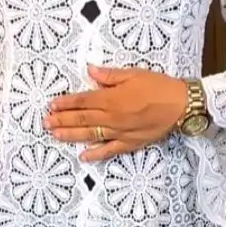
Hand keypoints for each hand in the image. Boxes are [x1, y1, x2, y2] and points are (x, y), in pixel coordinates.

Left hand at [44, 65, 186, 161]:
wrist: (181, 105)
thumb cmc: (159, 86)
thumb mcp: (133, 74)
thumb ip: (109, 75)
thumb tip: (90, 70)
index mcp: (111, 98)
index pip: (82, 100)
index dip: (65, 103)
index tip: (52, 104)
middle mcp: (111, 117)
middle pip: (81, 119)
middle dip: (61, 120)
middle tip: (45, 122)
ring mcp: (119, 132)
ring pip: (89, 135)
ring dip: (70, 135)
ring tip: (55, 134)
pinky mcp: (130, 143)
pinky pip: (109, 151)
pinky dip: (95, 154)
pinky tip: (83, 156)